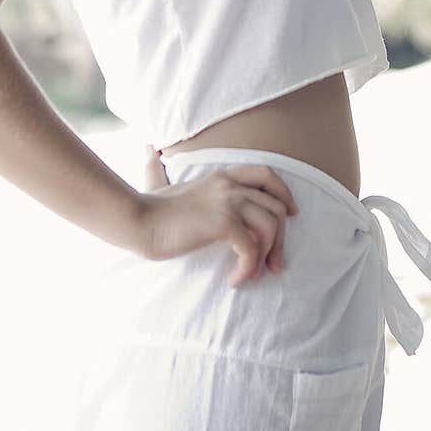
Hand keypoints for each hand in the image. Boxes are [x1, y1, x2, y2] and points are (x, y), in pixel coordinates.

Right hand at [139, 144, 299, 288]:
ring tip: (253, 274)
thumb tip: (149, 150)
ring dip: (267, 256)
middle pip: (276, 207)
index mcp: (221, 177)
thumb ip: (157, 169)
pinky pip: (251, 248)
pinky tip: (235, 279)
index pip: (266, 174)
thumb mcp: (159, 183)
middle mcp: (229, 185)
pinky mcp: (223, 223)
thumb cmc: (148, 209)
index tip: (292, 216)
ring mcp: (227, 201)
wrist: (139, 223)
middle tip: (275, 264)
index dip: (285, 194)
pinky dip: (249, 268)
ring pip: (271, 226)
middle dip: (282, 239)